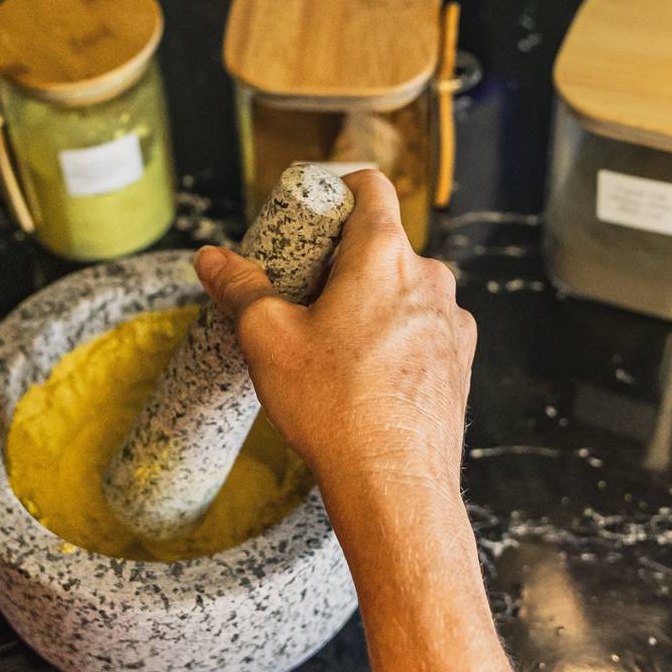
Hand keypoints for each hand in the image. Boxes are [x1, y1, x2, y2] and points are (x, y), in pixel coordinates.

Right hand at [193, 170, 475, 509]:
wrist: (394, 485)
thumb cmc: (334, 408)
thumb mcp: (268, 340)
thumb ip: (240, 288)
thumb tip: (211, 259)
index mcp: (384, 255)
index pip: (370, 186)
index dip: (335, 190)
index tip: (308, 217)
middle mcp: (429, 278)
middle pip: (381, 244)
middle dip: (340, 262)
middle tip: (301, 299)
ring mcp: (451, 320)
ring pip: (402, 290)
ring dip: (368, 304)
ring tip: (329, 348)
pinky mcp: (459, 360)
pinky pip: (420, 329)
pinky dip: (393, 338)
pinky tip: (363, 378)